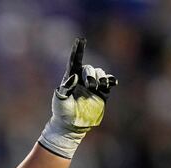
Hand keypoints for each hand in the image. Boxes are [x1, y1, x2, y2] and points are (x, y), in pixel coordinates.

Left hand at [38, 38, 117, 158]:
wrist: (71, 125)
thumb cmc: (62, 112)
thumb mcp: (60, 100)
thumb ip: (65, 88)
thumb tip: (74, 77)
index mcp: (70, 78)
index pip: (75, 61)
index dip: (78, 51)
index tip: (80, 40)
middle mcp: (82, 80)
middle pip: (90, 68)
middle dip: (91, 74)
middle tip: (90, 86)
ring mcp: (92, 86)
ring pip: (100, 73)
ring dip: (100, 78)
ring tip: (97, 87)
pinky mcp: (101, 93)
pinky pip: (108, 82)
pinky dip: (110, 80)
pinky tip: (111, 83)